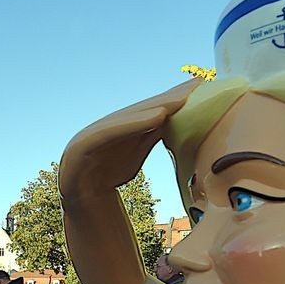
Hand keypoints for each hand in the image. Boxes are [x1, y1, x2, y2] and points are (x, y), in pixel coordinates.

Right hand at [59, 79, 199, 197]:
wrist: (82, 198)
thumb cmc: (111, 171)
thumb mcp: (138, 150)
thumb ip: (153, 133)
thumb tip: (181, 119)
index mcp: (124, 124)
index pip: (154, 108)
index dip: (177, 96)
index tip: (202, 85)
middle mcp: (111, 123)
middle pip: (145, 108)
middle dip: (172, 96)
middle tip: (198, 85)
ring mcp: (97, 131)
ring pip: (130, 117)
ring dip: (156, 106)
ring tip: (182, 99)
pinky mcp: (84, 144)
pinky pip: (110, 131)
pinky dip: (133, 124)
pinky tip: (156, 117)